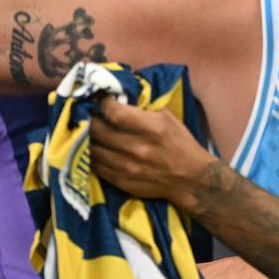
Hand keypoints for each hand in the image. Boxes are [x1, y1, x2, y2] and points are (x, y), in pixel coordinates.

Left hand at [89, 97, 215, 202]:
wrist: (190, 178)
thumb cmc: (180, 144)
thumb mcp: (169, 118)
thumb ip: (143, 109)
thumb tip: (119, 97)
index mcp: (152, 128)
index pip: (115, 113)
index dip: (103, 104)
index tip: (102, 100)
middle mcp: (138, 148)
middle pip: (98, 129)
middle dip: (90, 118)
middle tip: (91, 113)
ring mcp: (127, 167)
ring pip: (92, 148)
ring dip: (88, 137)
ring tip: (90, 130)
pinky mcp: (121, 181)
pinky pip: (95, 165)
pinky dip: (92, 154)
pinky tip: (96, 147)